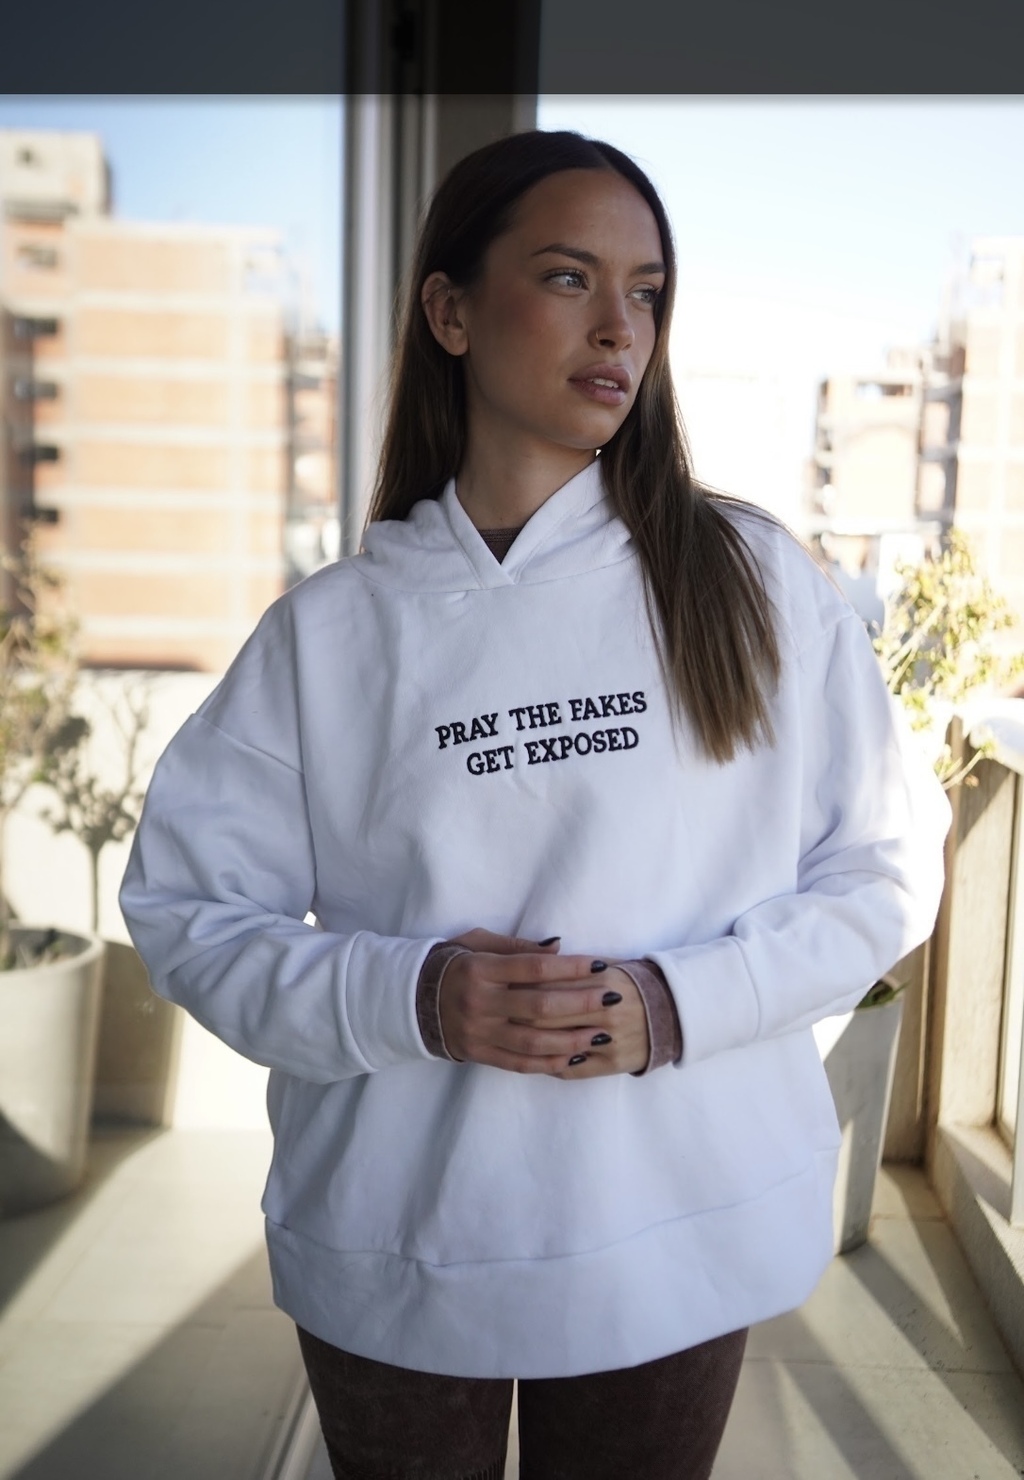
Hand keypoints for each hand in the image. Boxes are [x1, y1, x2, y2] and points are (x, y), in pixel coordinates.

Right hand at [439, 929, 650, 1078]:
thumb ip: (517, 946)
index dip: (569, 967)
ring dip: (571, 1040)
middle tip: (612, 998)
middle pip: (539, 1007)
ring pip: (533, 1041)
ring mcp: (479, 1032)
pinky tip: (574, 1058)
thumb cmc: (453, 963)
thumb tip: (558, 947)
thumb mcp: (477, 942)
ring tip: (600, 1034)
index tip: (598, 965)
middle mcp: (480, 1002)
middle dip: (580, 1003)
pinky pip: (519, 1063)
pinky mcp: (479, 1053)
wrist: (412, 998)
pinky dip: (548, 1063)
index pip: (534, 969)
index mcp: (481, 969)